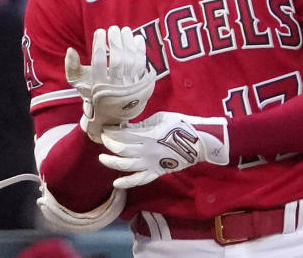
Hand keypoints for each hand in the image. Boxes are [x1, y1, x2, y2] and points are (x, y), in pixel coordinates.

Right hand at [65, 26, 156, 143]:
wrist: (112, 113)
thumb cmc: (93, 93)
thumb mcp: (79, 83)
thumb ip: (72, 67)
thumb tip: (70, 49)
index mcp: (98, 86)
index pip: (99, 63)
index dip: (99, 45)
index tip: (99, 32)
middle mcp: (115, 87)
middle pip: (118, 61)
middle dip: (116, 42)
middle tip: (113, 29)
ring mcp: (129, 85)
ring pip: (131, 61)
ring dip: (128, 43)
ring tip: (124, 29)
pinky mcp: (140, 83)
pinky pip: (142, 64)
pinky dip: (140, 50)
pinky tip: (136, 38)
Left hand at [98, 111, 229, 188]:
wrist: (200, 142)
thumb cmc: (182, 125)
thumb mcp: (161, 118)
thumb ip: (143, 125)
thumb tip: (127, 128)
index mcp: (148, 134)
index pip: (123, 134)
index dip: (111, 131)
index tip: (105, 127)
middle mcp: (147, 150)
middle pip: (121, 148)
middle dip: (109, 143)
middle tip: (103, 137)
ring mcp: (151, 163)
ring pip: (126, 165)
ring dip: (111, 162)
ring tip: (102, 158)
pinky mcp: (157, 172)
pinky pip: (139, 180)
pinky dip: (127, 182)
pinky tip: (116, 183)